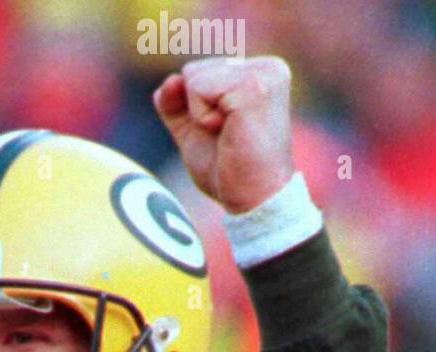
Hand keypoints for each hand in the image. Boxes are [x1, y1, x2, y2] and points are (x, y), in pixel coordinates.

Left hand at [152, 56, 294, 214]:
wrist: (253, 199)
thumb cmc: (228, 171)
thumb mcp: (194, 131)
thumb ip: (177, 104)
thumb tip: (170, 80)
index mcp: (258, 74)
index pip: (198, 74)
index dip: (195, 111)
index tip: (224, 134)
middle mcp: (266, 67)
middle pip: (193, 71)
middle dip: (196, 111)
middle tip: (227, 137)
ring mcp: (262, 73)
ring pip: (193, 77)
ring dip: (199, 116)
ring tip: (229, 135)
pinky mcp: (252, 86)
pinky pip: (197, 88)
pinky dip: (201, 118)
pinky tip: (228, 133)